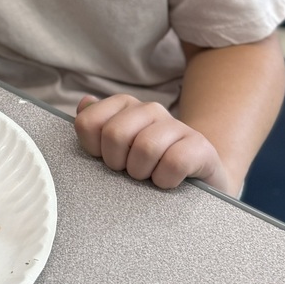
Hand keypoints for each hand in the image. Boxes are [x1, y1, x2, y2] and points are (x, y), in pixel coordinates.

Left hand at [74, 93, 230, 192]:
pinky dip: (165, 180)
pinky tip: (167, 181)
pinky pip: (173, 163)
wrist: (198, 177)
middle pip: (114, 134)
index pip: (87, 122)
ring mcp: (177, 125)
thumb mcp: (119, 147)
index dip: (92, 148)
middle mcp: (150, 109)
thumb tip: (84, 102)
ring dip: (142, 173)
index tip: (105, 159)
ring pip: (145, 148)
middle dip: (117, 163)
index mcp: (124, 105)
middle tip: (129, 171)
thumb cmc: (150, 163)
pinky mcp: (199, 146)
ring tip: (149, 177)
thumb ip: (96, 125)